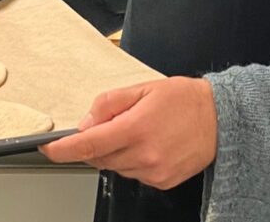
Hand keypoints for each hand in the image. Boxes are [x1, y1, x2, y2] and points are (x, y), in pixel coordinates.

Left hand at [39, 77, 216, 190]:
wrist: (221, 119)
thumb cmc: (184, 100)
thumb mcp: (143, 88)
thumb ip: (110, 103)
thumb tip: (86, 121)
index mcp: (136, 128)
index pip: (89, 144)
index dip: (63, 149)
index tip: (48, 148)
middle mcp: (144, 155)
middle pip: (99, 157)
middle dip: (97, 142)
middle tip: (115, 123)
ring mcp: (153, 172)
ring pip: (115, 167)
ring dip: (116, 151)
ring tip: (140, 130)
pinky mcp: (162, 182)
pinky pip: (133, 174)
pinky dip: (132, 161)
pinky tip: (150, 144)